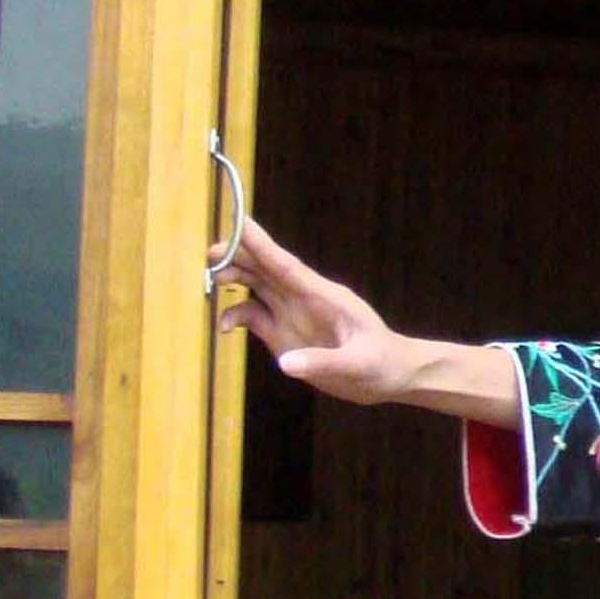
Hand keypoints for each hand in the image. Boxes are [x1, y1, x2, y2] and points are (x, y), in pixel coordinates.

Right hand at [216, 219, 413, 405]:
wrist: (389, 375)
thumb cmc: (380, 364)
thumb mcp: (358, 365)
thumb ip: (323, 363)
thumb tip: (284, 363)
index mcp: (322, 296)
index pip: (286, 264)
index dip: (262, 244)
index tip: (240, 222)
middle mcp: (302, 299)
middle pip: (264, 268)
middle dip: (237, 257)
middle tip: (210, 255)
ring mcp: (291, 314)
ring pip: (255, 285)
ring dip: (232, 278)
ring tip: (212, 282)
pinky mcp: (283, 333)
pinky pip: (252, 315)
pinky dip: (234, 316)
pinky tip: (224, 328)